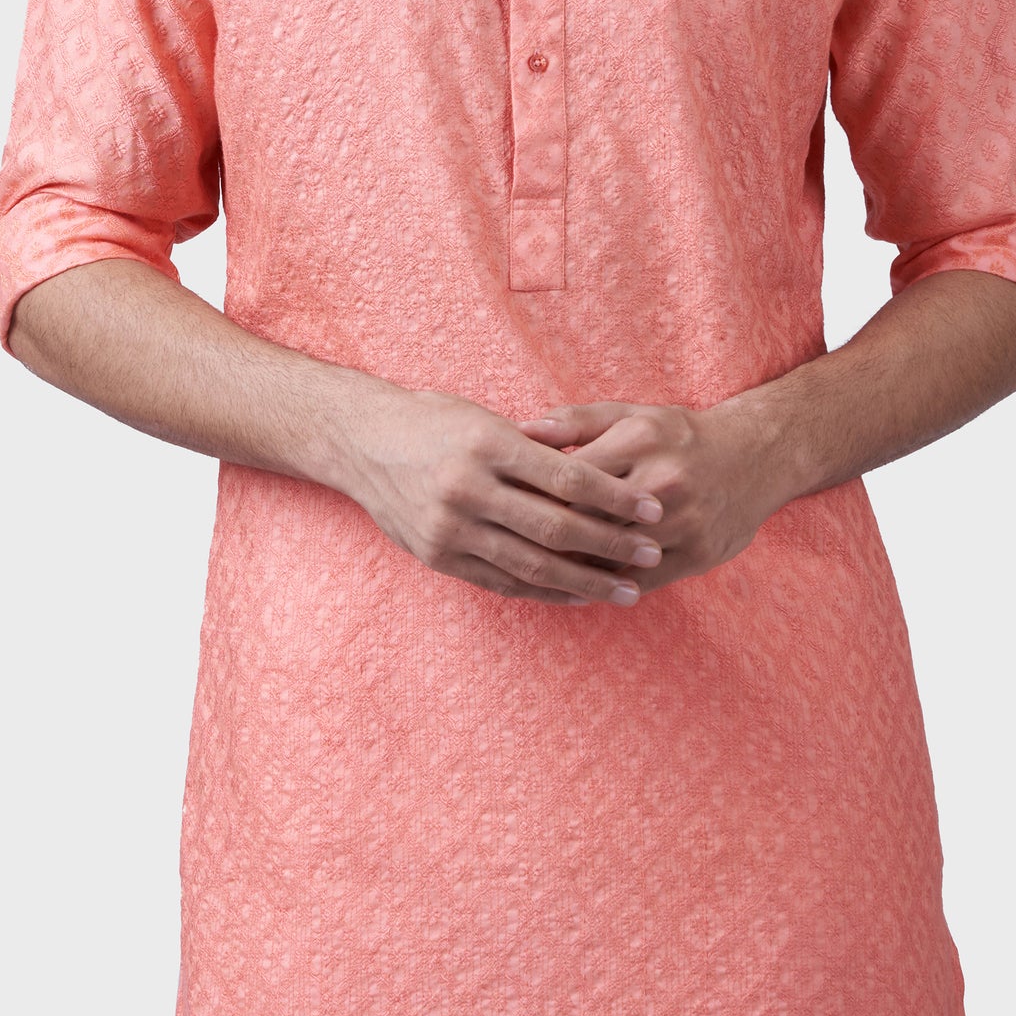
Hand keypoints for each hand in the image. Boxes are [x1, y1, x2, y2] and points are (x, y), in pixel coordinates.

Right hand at [332, 384, 667, 605]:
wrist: (360, 442)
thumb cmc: (434, 422)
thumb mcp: (485, 419)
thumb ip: (537, 448)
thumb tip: (603, 476)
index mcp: (488, 444)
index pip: (567, 477)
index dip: (616, 496)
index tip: (654, 509)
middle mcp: (468, 488)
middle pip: (556, 526)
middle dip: (611, 544)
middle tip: (652, 552)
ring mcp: (451, 527)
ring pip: (533, 564)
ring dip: (588, 581)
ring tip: (629, 590)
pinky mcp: (440, 556)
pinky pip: (504, 582)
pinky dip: (547, 592)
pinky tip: (581, 596)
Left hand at [513, 398, 784, 595]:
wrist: (756, 457)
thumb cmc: (677, 436)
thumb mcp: (629, 415)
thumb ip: (574, 422)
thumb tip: (520, 431)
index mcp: (640, 440)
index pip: (570, 476)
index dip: (532, 494)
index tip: (504, 507)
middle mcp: (663, 480)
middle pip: (588, 519)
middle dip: (546, 534)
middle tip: (509, 547)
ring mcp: (684, 521)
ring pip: (612, 554)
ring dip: (573, 567)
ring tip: (535, 572)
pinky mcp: (699, 554)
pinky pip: (641, 580)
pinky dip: (608, 585)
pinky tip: (581, 586)